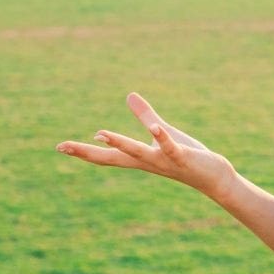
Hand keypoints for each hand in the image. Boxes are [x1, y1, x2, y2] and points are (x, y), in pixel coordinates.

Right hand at [56, 92, 231, 197]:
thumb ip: (146, 116)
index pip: (107, 156)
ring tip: (100, 133)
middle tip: (63, 147)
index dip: (84, 151)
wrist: (214, 178)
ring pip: (138, 153)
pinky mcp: (183, 158)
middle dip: (88, 152)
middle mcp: (147, 162)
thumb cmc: (188, 157)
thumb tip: (129, 96)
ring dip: (120, 143)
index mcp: (140, 157)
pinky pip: (170, 147)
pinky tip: (156, 128)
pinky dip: (163, 138)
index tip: (60, 147)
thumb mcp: (164, 133)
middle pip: (113, 158)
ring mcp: (164, 161)